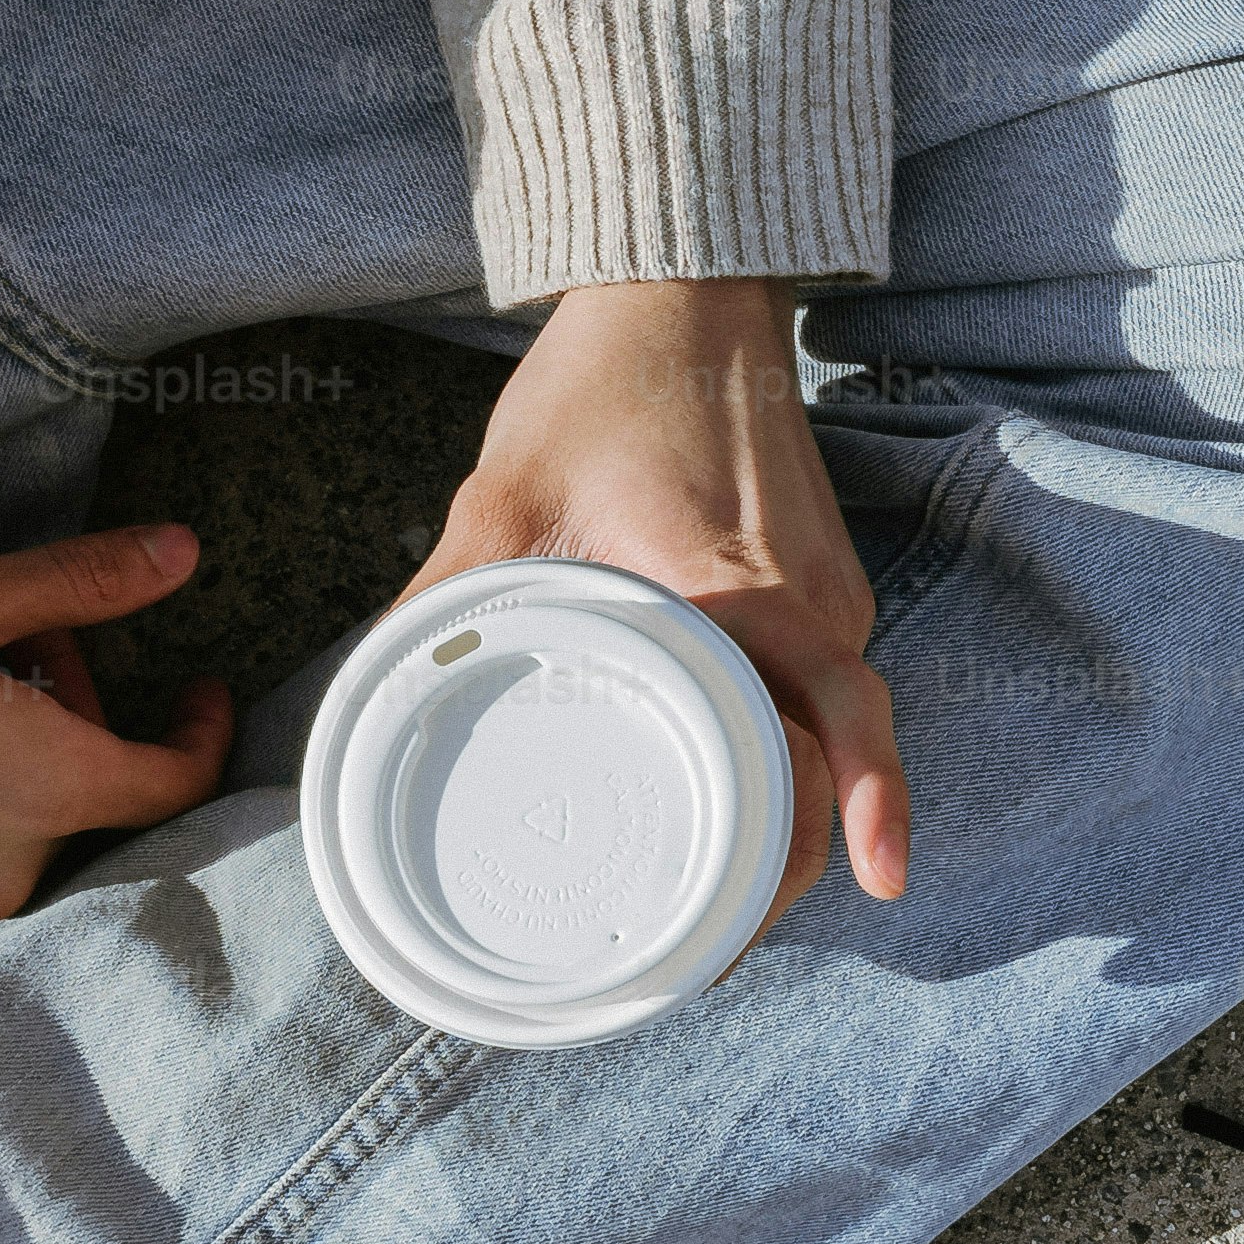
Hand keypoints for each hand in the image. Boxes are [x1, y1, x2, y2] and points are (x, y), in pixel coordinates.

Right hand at [0, 525, 234, 935]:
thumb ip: (82, 581)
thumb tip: (182, 551)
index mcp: (51, 792)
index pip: (171, 781)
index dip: (199, 732)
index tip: (197, 689)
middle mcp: (7, 868)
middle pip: (75, 789)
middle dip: (62, 713)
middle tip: (2, 640)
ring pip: (4, 824)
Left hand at [406, 278, 909, 922]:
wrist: (686, 293)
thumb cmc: (602, 385)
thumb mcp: (503, 496)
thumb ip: (443, 597)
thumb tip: (374, 691)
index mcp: (743, 582)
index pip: (841, 710)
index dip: (865, 798)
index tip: (869, 879)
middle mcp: (813, 594)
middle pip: (841, 753)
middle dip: (796, 862)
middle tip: (707, 950)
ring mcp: (834, 589)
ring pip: (838, 732)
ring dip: (795, 815)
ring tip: (711, 903)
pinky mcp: (830, 584)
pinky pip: (829, 695)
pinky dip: (798, 759)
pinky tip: (737, 806)